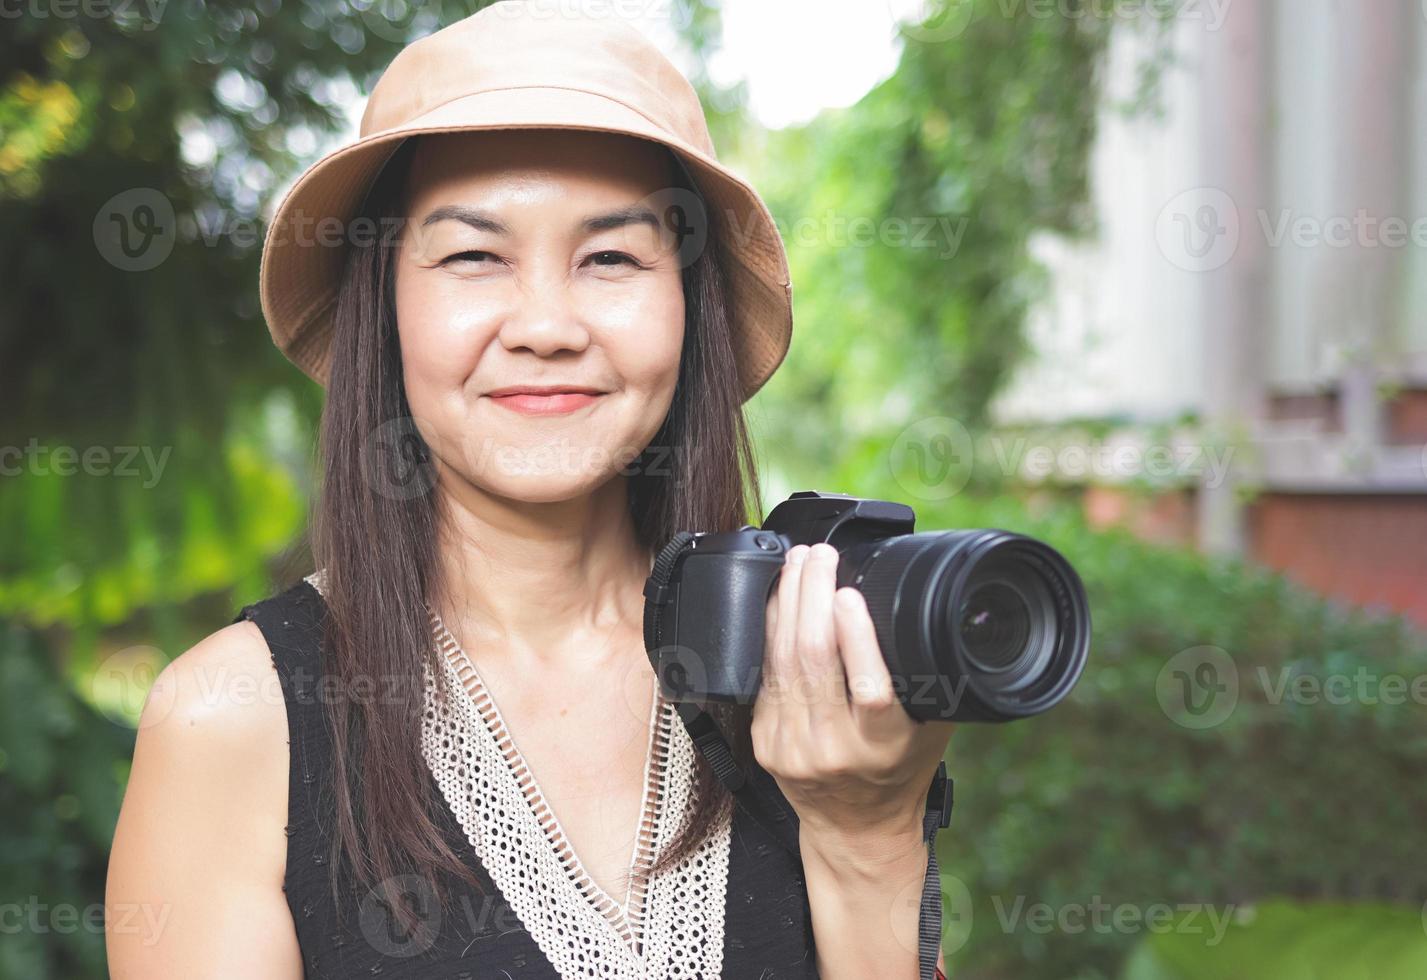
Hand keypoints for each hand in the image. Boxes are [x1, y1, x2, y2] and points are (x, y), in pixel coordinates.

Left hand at [750, 543, 956, 855]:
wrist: (855, 829)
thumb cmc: (900, 770)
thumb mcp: (932, 728)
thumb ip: (932, 678)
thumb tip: (941, 609)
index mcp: (884, 747)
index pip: (869, 690)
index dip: (857, 638)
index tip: (851, 594)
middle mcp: (834, 749)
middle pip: (813, 660)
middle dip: (813, 596)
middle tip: (820, 555)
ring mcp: (793, 746)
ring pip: (782, 659)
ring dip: (789, 601)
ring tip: (801, 562)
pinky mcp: (765, 740)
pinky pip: (765, 673)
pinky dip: (771, 629)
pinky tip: (780, 598)